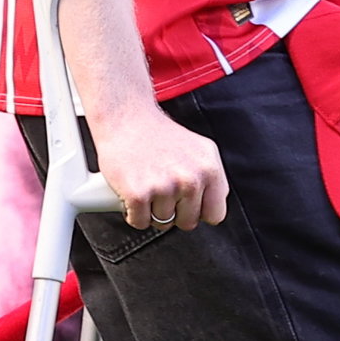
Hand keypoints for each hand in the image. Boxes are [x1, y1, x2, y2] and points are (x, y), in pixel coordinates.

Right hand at [90, 99, 226, 230]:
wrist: (124, 117)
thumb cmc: (159, 135)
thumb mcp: (199, 150)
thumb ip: (210, 179)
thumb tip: (213, 210)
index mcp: (210, 169)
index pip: (215, 215)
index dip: (199, 211)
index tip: (187, 203)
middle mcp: (191, 179)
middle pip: (188, 223)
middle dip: (175, 213)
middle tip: (162, 191)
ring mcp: (164, 187)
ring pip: (162, 223)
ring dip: (152, 211)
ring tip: (146, 185)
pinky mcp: (138, 195)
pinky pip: (139, 223)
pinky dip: (132, 213)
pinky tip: (132, 192)